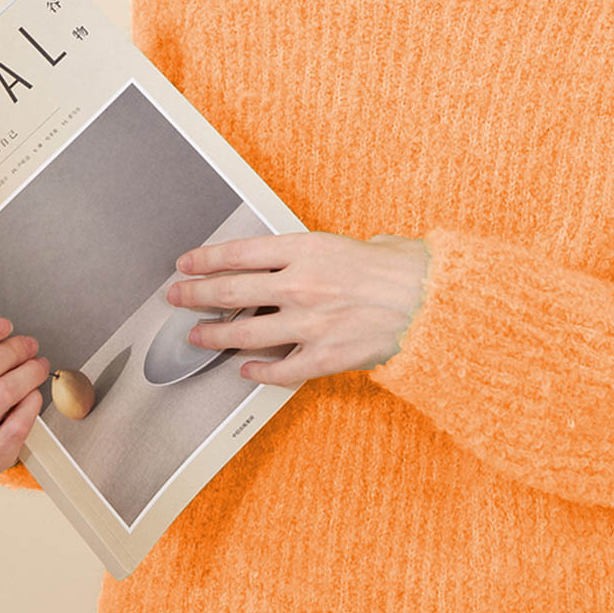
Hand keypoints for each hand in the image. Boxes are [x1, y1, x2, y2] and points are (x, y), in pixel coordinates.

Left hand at [166, 230, 431, 386]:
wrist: (436, 303)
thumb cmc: (408, 269)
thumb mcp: (368, 241)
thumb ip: (337, 250)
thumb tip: (331, 255)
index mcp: (307, 249)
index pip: (239, 253)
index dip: (206, 259)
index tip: (187, 263)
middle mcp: (300, 285)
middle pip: (230, 291)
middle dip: (195, 295)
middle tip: (177, 297)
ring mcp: (309, 323)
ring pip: (244, 333)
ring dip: (214, 335)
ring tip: (196, 336)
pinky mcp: (325, 356)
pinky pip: (280, 369)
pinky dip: (259, 372)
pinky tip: (247, 372)